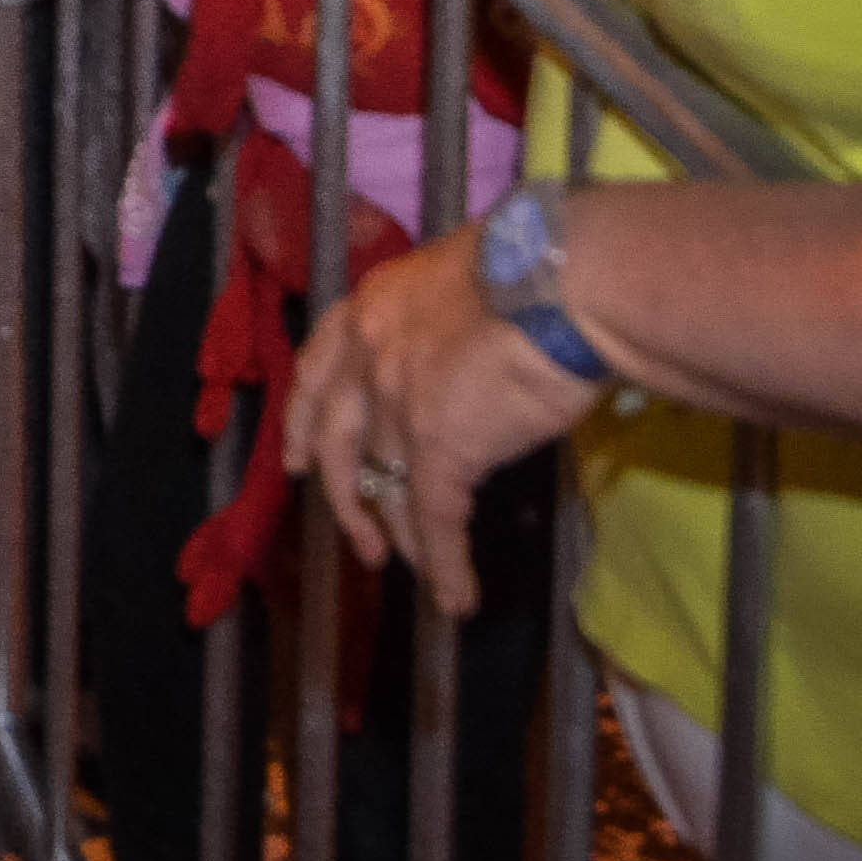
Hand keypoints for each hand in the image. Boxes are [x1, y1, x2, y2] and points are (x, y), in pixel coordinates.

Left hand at [279, 233, 598, 619]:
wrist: (565, 279)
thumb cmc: (537, 263)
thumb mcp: (463, 271)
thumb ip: (442, 314)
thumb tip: (467, 341)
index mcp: (374, 306)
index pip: (318, 370)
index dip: (303, 420)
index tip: (296, 460)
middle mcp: (371, 356)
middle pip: (337, 442)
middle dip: (344, 497)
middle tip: (360, 538)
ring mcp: (398, 404)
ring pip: (389, 488)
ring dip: (404, 539)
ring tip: (417, 573)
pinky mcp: (440, 448)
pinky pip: (436, 521)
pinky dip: (444, 565)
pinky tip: (454, 597)